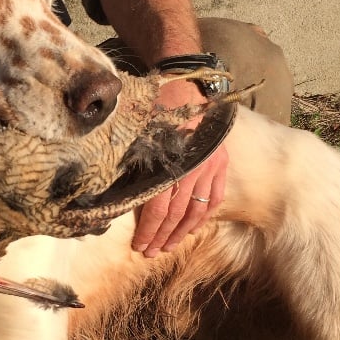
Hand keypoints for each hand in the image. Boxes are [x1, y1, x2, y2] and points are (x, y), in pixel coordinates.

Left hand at [131, 80, 228, 256]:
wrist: (183, 86)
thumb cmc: (154, 111)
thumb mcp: (138, 137)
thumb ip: (134, 168)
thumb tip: (118, 201)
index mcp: (170, 162)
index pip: (159, 207)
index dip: (148, 230)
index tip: (139, 246)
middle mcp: (193, 167)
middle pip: (177, 213)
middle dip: (163, 236)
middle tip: (151, 253)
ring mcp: (211, 165)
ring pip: (197, 209)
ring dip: (182, 232)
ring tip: (169, 247)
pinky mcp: (221, 162)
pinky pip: (216, 197)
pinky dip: (204, 216)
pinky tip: (193, 229)